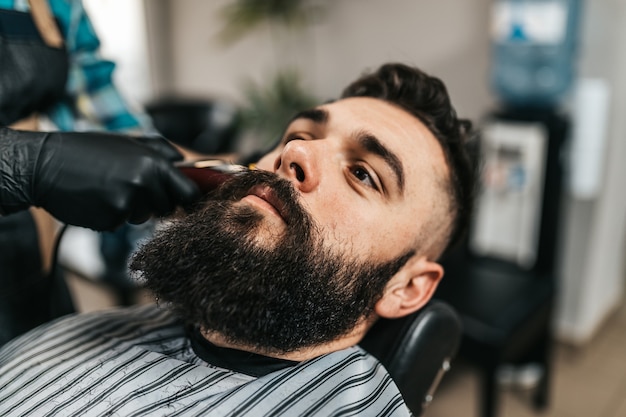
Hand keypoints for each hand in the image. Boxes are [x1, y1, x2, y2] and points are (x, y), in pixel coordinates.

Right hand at [0, 128, 199, 229]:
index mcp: (153, 163)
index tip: (183, 200)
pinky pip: (121, 223)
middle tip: (132, 187)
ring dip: (132, 208)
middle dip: (156, 202)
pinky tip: (96, 199)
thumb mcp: (127, 141)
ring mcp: (127, 204)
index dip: (187, 198)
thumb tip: (185, 163)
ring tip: (109, 188)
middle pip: (168, 208)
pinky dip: (112, 215)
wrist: (44, 164)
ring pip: (144, 216)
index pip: (188, 192)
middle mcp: (144, 183)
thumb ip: (161, 151)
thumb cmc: (88, 150)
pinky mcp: (109, 220)